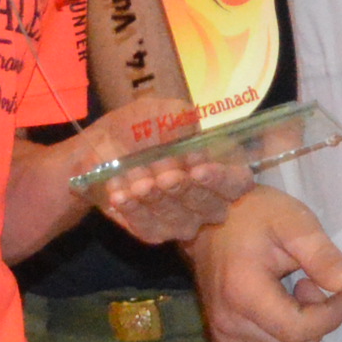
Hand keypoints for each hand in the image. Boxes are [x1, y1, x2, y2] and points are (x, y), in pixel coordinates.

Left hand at [66, 101, 249, 247]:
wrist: (104, 143)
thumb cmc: (143, 124)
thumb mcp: (162, 112)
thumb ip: (180, 121)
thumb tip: (188, 142)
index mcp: (219, 167)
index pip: (237, 182)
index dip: (220, 178)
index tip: (197, 166)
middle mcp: (207, 198)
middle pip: (210, 206)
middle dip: (185, 190)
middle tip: (165, 177)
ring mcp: (182, 219)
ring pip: (180, 220)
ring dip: (158, 201)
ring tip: (139, 185)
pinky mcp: (154, 229)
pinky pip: (149, 228)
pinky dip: (134, 211)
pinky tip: (121, 196)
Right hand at [195, 185, 341, 341]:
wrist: (208, 223)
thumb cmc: (254, 218)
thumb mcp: (293, 221)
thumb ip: (321, 253)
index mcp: (244, 293)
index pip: (300, 331)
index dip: (332, 316)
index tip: (341, 294)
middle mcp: (229, 325)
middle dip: (316, 325)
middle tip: (309, 288)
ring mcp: (224, 341)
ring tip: (294, 309)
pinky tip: (281, 327)